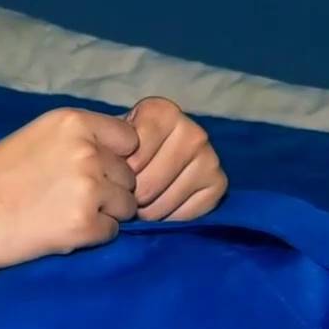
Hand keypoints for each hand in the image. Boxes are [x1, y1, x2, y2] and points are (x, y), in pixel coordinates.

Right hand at [0, 107, 141, 303]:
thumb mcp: (32, 140)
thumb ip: (75, 142)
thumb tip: (121, 156)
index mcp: (71, 122)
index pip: (129, 138)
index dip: (114, 157)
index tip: (86, 170)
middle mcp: (85, 150)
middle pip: (130, 175)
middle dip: (108, 189)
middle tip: (63, 199)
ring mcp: (87, 188)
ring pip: (126, 205)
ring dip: (103, 214)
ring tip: (59, 215)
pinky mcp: (84, 225)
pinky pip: (111, 233)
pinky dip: (91, 238)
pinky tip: (57, 232)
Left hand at [123, 97, 227, 221]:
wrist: (148, 158)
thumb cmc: (124, 149)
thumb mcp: (111, 142)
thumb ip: (109, 151)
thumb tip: (113, 177)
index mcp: (162, 112)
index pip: (134, 154)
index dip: (119, 172)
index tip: (114, 172)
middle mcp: (193, 131)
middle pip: (151, 181)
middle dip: (132, 196)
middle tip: (125, 197)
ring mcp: (210, 157)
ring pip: (167, 199)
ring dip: (148, 211)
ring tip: (139, 205)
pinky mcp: (219, 183)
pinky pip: (188, 212)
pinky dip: (170, 217)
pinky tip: (161, 207)